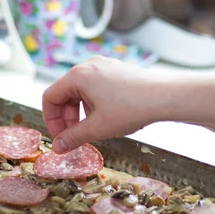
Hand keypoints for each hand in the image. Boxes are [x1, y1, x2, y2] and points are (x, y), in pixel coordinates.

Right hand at [42, 56, 164, 152]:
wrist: (164, 96)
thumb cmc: (132, 108)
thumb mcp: (97, 128)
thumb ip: (73, 137)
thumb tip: (58, 147)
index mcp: (78, 76)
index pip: (50, 97)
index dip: (51, 121)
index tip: (60, 137)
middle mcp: (88, 67)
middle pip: (64, 94)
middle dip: (67, 119)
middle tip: (74, 138)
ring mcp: (103, 67)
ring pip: (80, 92)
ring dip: (80, 113)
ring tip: (91, 130)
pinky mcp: (116, 72)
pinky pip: (95, 88)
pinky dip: (93, 105)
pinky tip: (106, 119)